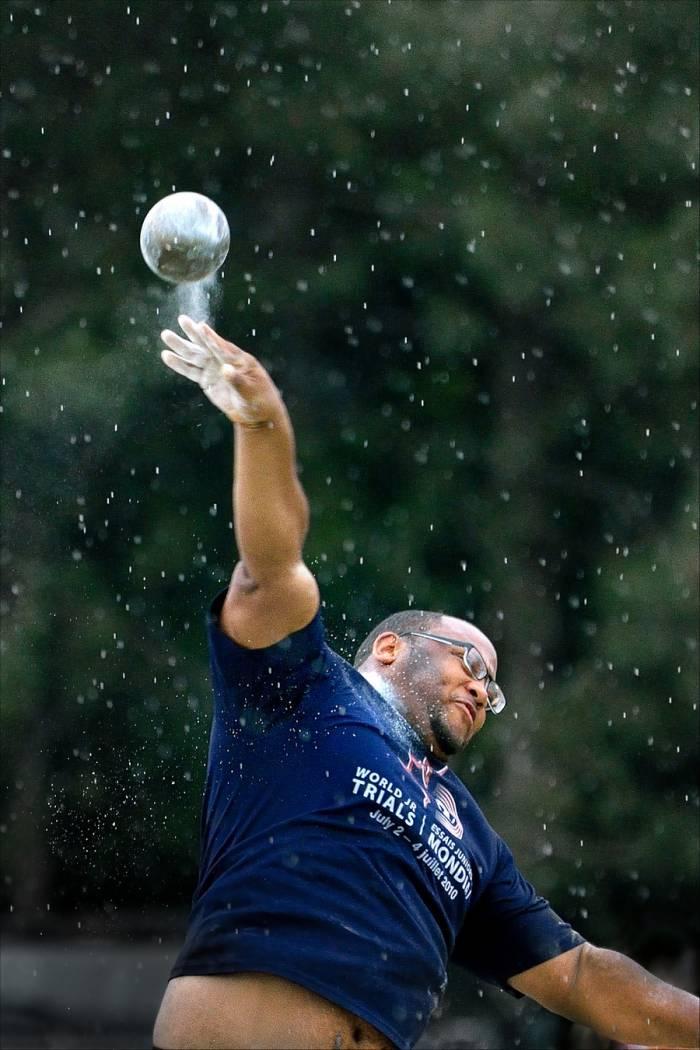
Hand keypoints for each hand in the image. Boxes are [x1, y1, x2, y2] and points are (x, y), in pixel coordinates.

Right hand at [160, 315, 283, 425]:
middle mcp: (224, 360)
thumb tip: (225, 369)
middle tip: (182, 319)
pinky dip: (178, 364)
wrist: (255, 414)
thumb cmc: (259, 400)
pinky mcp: (206, 379)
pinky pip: (190, 371)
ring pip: (194, 355)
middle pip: (206, 345)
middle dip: (193, 333)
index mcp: (238, 359)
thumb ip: (237, 380)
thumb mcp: (250, 392)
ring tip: (165, 334)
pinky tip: (167, 356)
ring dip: (180, 346)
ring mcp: (214, 369)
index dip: (211, 338)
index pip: (222, 347)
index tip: (201, 326)